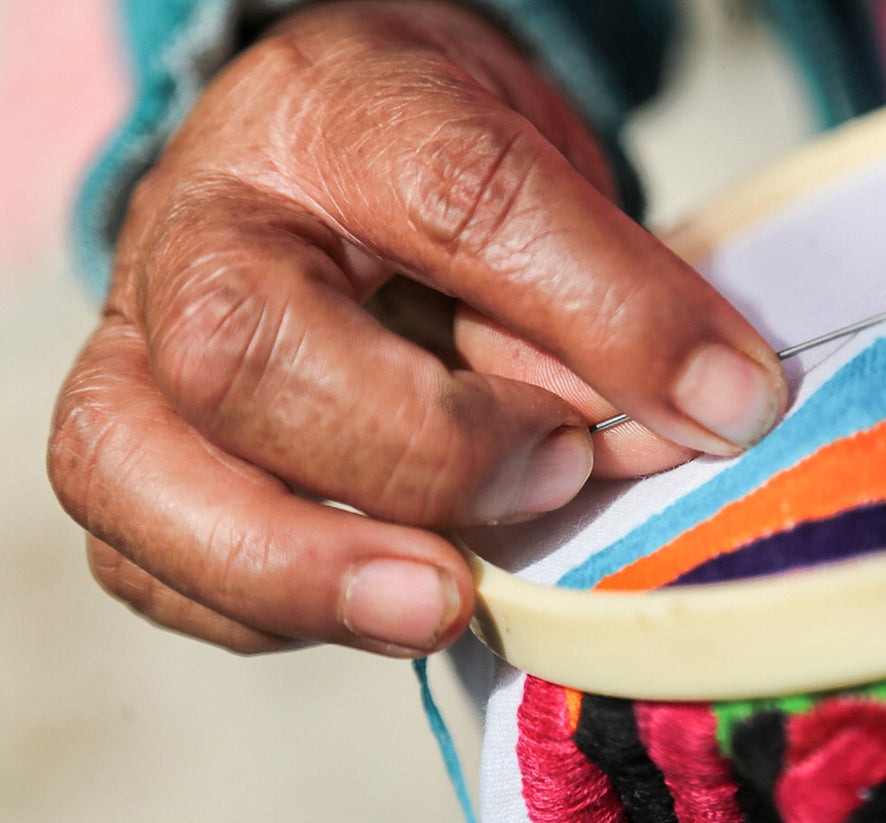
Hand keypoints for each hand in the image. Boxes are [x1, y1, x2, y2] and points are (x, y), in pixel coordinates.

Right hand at [47, 0, 785, 657]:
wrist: (327, 156)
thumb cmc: (439, 163)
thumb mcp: (553, 180)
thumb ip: (609, 294)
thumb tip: (694, 421)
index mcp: (335, 117)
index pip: (459, 199)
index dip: (605, 313)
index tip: (725, 401)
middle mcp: (205, 224)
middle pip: (244, 351)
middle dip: (422, 453)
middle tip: (555, 480)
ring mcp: (139, 340)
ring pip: (138, 469)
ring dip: (304, 567)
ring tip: (445, 600)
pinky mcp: (126, 444)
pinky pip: (143, 557)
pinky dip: (259, 608)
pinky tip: (374, 599)